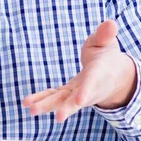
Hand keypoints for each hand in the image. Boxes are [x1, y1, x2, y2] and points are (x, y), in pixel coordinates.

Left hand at [22, 20, 136, 121]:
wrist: (113, 76)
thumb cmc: (108, 57)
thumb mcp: (108, 43)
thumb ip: (106, 34)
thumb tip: (111, 23)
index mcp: (100, 73)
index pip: (93, 82)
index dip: (87, 90)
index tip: (81, 101)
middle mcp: (89, 88)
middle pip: (77, 99)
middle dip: (67, 108)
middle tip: (58, 117)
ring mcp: (77, 93)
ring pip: (62, 101)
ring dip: (47, 106)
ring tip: (32, 110)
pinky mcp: (67, 93)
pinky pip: (54, 97)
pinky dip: (41, 99)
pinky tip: (28, 103)